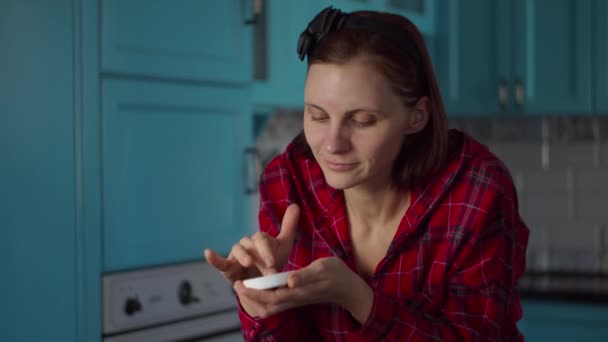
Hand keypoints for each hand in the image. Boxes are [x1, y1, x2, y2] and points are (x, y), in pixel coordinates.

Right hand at [204, 203, 299, 282]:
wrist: (263, 281)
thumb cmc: (272, 261)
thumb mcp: (284, 244)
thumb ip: (288, 226)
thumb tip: (295, 204)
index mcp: (259, 239)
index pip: (262, 240)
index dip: (268, 251)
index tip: (274, 264)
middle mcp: (247, 244)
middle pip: (251, 244)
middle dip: (260, 256)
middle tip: (269, 268)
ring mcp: (236, 255)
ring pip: (237, 250)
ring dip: (243, 256)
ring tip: (249, 263)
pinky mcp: (227, 267)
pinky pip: (219, 261)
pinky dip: (213, 257)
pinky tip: (208, 252)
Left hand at [233, 257, 373, 322]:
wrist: (348, 288)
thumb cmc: (336, 273)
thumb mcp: (322, 268)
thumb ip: (305, 275)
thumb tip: (289, 281)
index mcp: (299, 291)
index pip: (271, 296)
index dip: (254, 292)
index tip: (240, 283)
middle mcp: (295, 299)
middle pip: (267, 305)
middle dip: (250, 296)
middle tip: (236, 285)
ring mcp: (295, 301)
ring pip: (270, 307)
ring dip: (255, 299)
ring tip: (244, 287)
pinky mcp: (296, 299)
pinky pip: (276, 304)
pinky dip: (263, 299)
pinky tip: (258, 289)